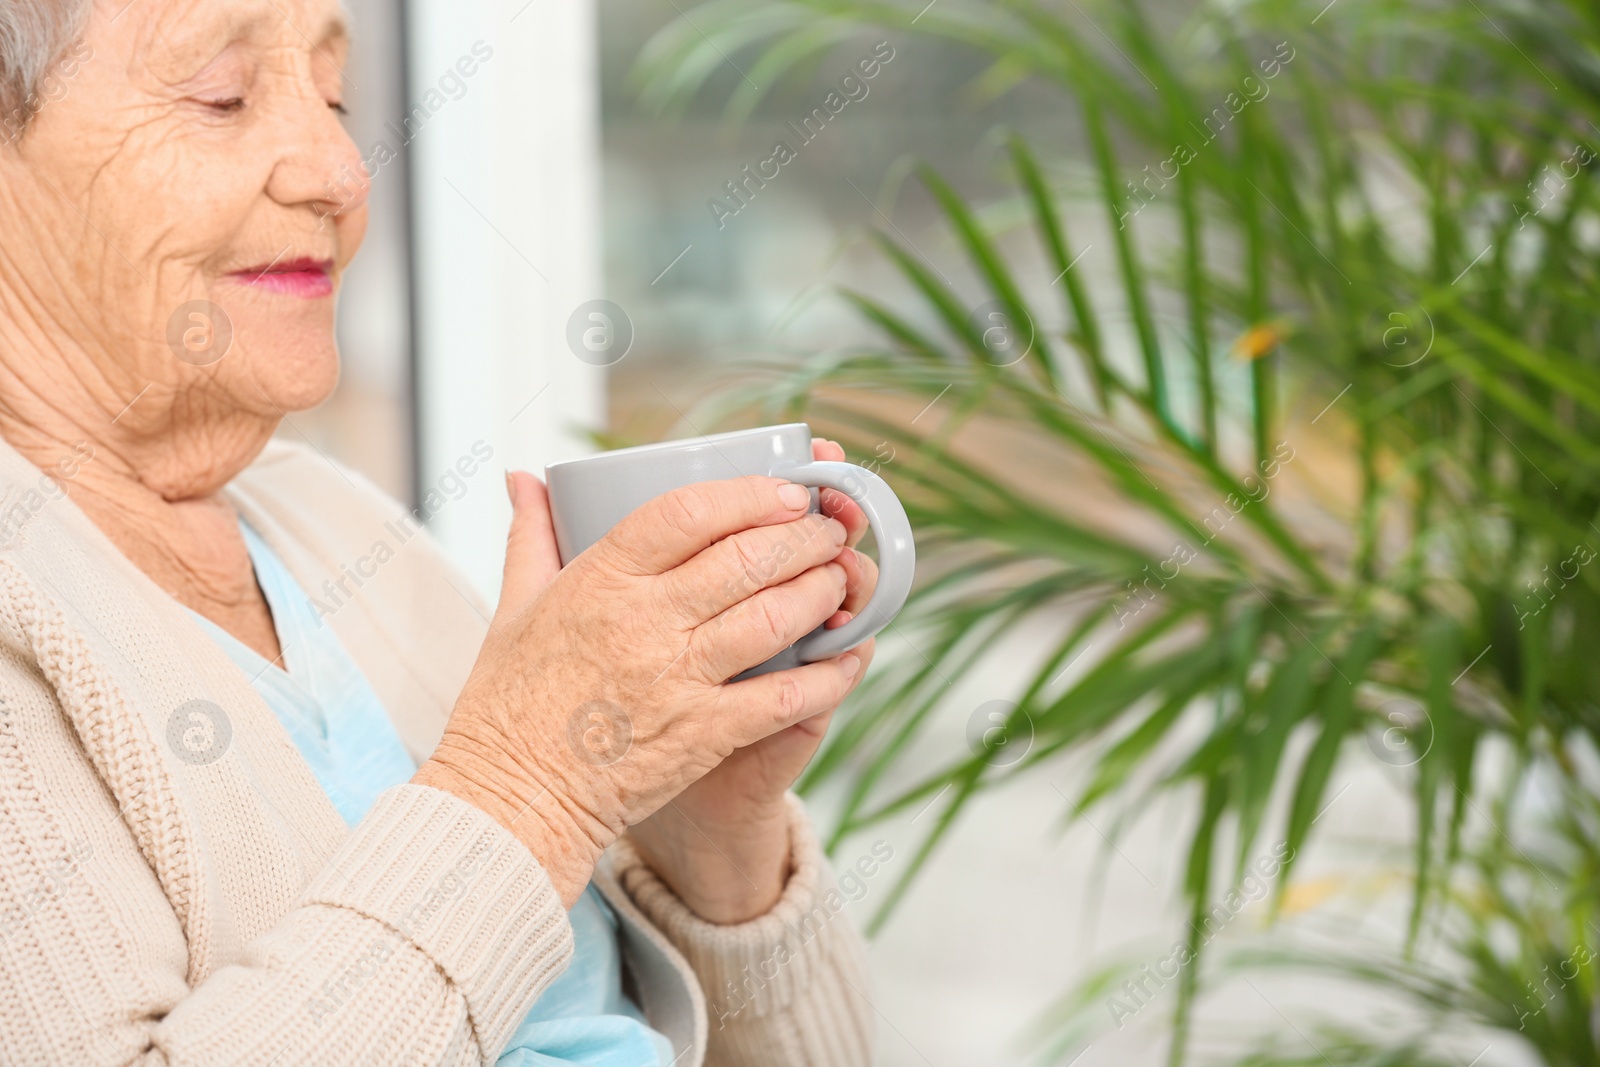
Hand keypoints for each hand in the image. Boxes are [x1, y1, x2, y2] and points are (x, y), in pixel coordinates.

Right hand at [413, 467, 861, 906]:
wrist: (512, 799)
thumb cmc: (510, 703)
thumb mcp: (514, 606)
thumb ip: (531, 534)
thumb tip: (524, 477)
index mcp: (599, 580)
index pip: (686, 512)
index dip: (749, 494)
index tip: (787, 490)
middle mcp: (642, 622)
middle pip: (745, 557)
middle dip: (803, 535)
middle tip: (829, 527)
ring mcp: (676, 678)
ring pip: (772, 617)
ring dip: (819, 591)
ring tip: (842, 576)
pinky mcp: (704, 734)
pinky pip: (782, 696)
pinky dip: (826, 675)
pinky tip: (849, 656)